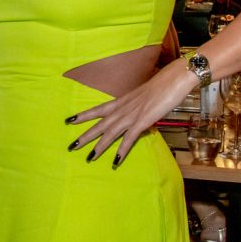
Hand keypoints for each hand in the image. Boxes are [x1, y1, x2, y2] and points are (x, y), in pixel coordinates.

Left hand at [68, 60, 191, 165]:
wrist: (171, 80)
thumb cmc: (159, 87)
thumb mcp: (141, 98)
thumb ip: (134, 108)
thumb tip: (134, 118)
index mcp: (120, 102)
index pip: (96, 110)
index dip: (82, 116)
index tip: (69, 121)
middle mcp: (121, 109)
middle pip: (99, 125)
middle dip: (84, 136)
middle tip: (71, 146)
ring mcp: (130, 116)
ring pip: (109, 134)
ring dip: (99, 147)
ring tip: (89, 158)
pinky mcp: (141, 122)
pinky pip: (128, 139)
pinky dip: (121, 151)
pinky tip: (115, 160)